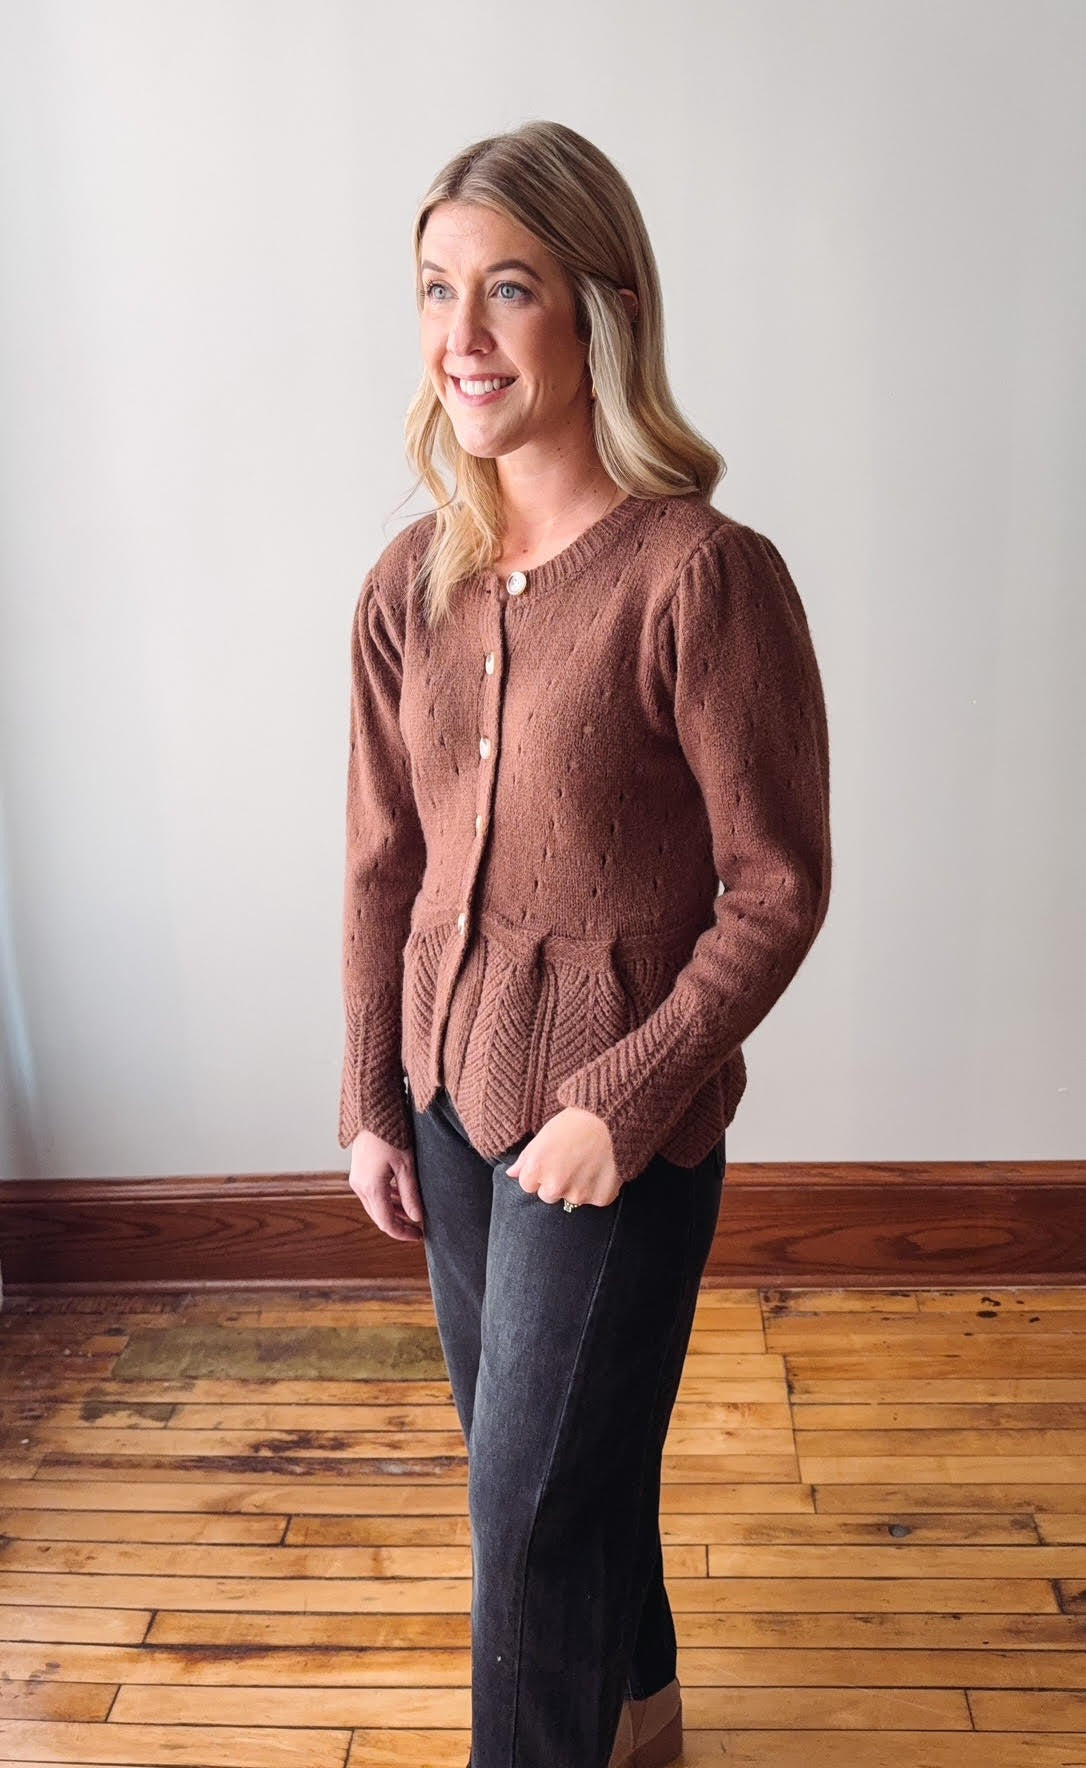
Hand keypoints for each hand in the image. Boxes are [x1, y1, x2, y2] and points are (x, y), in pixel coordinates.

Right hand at [347, 1129, 424, 1240]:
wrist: (374, 1111)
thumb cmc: (391, 1133)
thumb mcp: (407, 1165)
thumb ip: (411, 1194)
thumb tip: (416, 1217)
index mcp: (371, 1187)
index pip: (386, 1222)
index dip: (403, 1233)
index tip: (419, 1236)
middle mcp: (360, 1186)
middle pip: (379, 1216)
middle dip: (399, 1224)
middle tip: (419, 1228)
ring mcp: (357, 1179)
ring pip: (375, 1206)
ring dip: (393, 1211)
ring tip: (414, 1211)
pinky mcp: (359, 1171)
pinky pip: (372, 1193)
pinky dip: (386, 1199)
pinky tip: (401, 1196)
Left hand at [506, 1106, 620, 1208]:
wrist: (611, 1118)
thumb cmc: (575, 1121)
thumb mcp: (544, 1135)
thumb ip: (525, 1158)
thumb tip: (511, 1174)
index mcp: (536, 1171)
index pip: (528, 1185)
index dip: (540, 1172)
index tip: (552, 1159)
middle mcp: (554, 1187)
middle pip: (548, 1195)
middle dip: (556, 1183)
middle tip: (571, 1161)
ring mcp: (578, 1195)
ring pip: (573, 1198)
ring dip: (578, 1186)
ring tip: (589, 1161)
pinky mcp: (600, 1198)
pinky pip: (595, 1198)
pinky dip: (598, 1188)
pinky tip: (602, 1168)